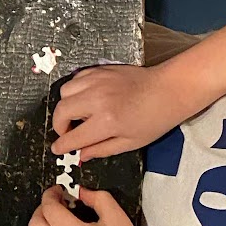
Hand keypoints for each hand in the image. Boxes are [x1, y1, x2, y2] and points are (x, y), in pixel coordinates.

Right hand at [51, 64, 184, 160]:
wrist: (168, 90)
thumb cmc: (153, 120)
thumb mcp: (130, 143)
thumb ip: (102, 149)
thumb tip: (82, 155)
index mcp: (106, 121)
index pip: (73, 136)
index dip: (62, 145)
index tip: (57, 149)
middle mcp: (97, 99)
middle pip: (62, 111)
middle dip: (59, 125)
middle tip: (68, 132)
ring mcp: (97, 81)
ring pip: (65, 92)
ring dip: (66, 105)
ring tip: (77, 114)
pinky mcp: (99, 70)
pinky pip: (75, 79)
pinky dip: (75, 90)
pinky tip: (85, 98)